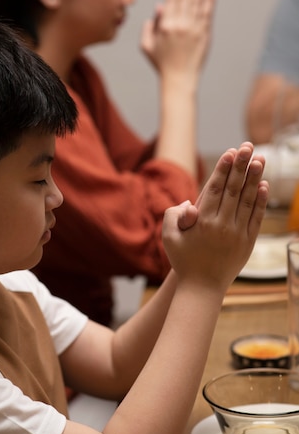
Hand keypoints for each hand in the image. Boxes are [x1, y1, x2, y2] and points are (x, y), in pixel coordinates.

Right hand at [140, 0, 215, 83]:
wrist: (179, 79)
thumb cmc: (161, 63)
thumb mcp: (147, 46)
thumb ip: (149, 26)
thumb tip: (160, 7)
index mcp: (165, 25)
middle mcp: (180, 24)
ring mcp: (194, 29)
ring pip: (197, 1)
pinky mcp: (205, 34)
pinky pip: (208, 14)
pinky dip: (210, 0)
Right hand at [162, 142, 268, 290]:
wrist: (202, 288)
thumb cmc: (183, 260)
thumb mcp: (168, 237)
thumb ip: (174, 215)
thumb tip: (190, 203)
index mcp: (202, 221)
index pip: (215, 188)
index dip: (223, 168)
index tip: (230, 151)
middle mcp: (222, 224)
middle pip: (234, 189)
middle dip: (241, 165)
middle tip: (248, 146)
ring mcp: (237, 233)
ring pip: (248, 200)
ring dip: (255, 178)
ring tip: (261, 159)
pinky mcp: (248, 242)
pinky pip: (256, 217)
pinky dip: (261, 201)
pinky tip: (264, 185)